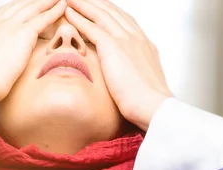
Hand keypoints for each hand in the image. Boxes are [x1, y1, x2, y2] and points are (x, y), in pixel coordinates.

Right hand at [0, 0, 66, 103]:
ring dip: (47, 1)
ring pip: (33, 7)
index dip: (17, 8)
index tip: (25, 6)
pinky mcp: (23, 34)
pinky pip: (43, 18)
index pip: (3, 13)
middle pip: (19, 5)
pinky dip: (54, 11)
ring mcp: (9, 26)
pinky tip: (62, 6)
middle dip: (33, 1)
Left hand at [65, 0, 172, 130]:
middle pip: (112, 12)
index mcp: (144, 45)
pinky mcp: (114, 47)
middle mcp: (136, 37)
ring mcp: (126, 40)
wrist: (153, 105)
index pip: (124, 21)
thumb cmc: (148, 102)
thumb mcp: (142, 83)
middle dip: (96, 2)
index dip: (110, 12)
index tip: (99, 6)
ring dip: (84, 4)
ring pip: (101, 15)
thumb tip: (127, 80)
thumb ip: (133, 74)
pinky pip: (92, 28)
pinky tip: (69, 12)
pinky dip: (79, 18)